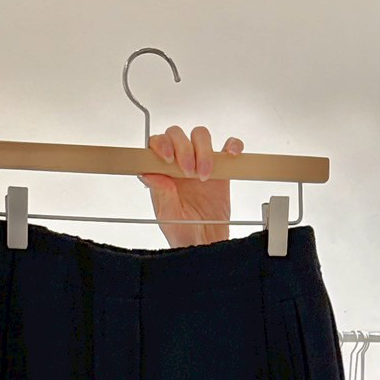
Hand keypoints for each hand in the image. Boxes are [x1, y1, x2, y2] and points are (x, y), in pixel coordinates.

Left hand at [140, 126, 243, 247]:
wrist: (208, 244)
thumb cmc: (184, 233)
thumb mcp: (169, 217)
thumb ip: (161, 194)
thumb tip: (148, 174)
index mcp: (163, 173)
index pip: (157, 144)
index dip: (161, 144)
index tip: (167, 158)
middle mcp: (179, 165)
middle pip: (178, 135)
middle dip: (183, 148)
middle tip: (188, 171)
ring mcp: (200, 163)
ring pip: (200, 136)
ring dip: (204, 151)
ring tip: (205, 175)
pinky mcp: (221, 169)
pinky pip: (227, 147)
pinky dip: (231, 145)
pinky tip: (231, 155)